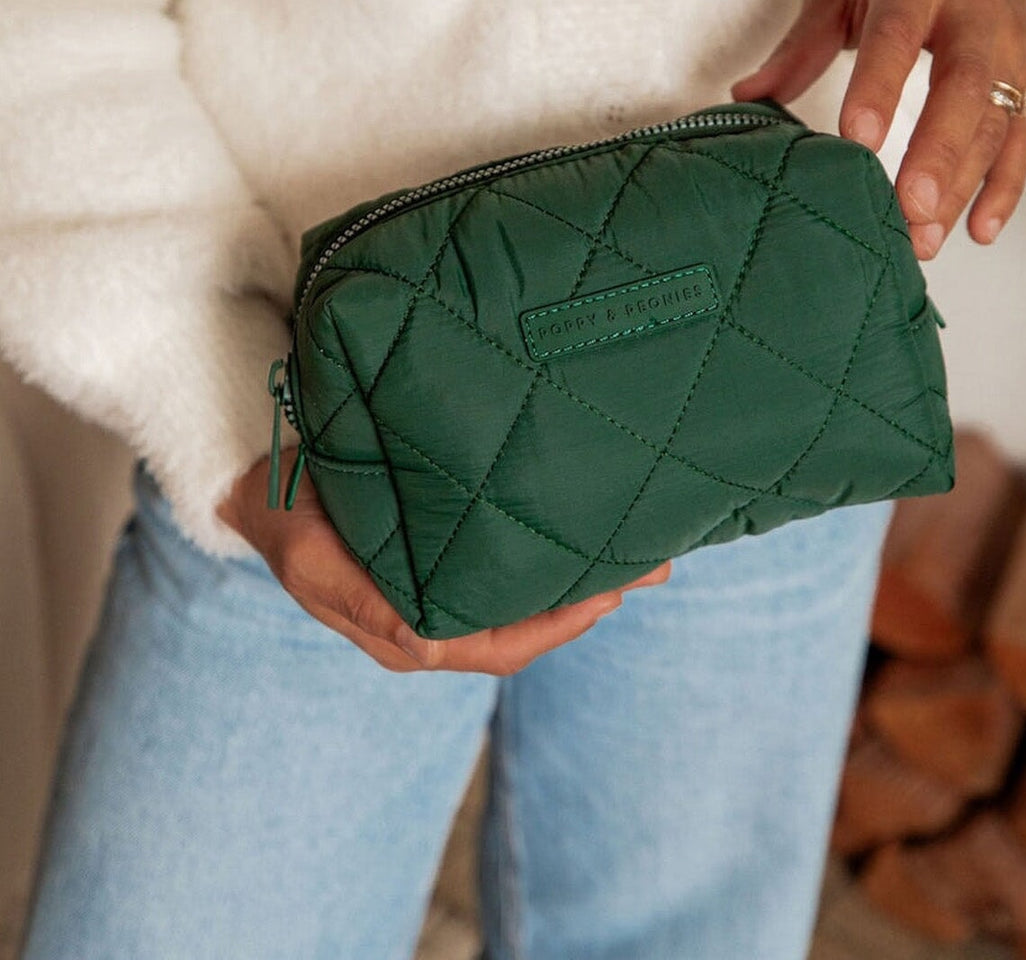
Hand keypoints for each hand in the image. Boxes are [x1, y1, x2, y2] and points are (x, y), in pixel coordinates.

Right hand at [215, 446, 670, 672]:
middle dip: (593, 597)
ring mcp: (444, 588)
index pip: (502, 644)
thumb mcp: (314, 560)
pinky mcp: (447, 556)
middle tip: (657, 562)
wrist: (261, 488)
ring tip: (646, 546)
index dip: (559, 623)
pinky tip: (586, 527)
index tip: (611, 592)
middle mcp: (437, 620)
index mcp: (409, 632)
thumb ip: (370, 603)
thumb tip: (430, 641)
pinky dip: (554, 555)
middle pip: (530, 623)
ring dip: (586, 575)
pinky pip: (512, 569)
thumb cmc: (289, 520)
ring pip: (528, 596)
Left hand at [731, 0, 1025, 258]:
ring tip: (924, 239)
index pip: (896, 35)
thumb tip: (745, 96)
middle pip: (965, 85)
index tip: (857, 141)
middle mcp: (975, 11)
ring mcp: (1010, 47)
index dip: (879, 88)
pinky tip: (977, 229)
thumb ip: (799, 47)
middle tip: (907, 207)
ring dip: (962, 186)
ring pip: (996, 122)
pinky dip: (1004, 187)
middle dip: (937, 151)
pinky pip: (1023, 138)